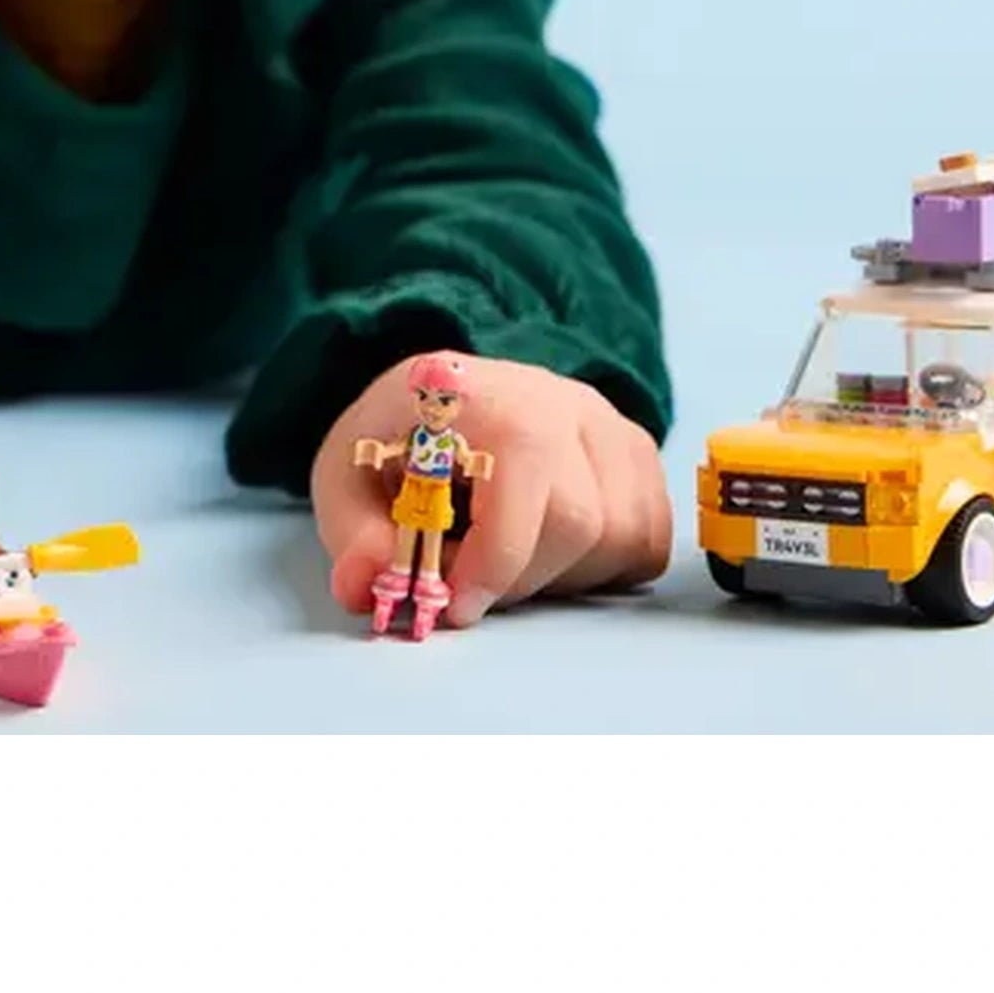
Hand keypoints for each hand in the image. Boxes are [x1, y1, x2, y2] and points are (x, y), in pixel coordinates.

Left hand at [311, 355, 670, 627]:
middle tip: (468, 580)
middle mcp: (559, 398)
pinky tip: (552, 551)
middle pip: (578, 518)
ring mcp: (606, 423)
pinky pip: (647, 537)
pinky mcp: (636, 454)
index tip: (455, 602)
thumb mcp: (345, 480)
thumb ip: (354, 535)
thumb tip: (366, 587)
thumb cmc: (397, 442)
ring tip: (508, 556)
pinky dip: (605, 566)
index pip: (523, 465)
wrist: (441, 399)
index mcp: (481, 390)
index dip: (495, 552)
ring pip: (622, 535)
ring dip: (561, 575)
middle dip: (518, 577)